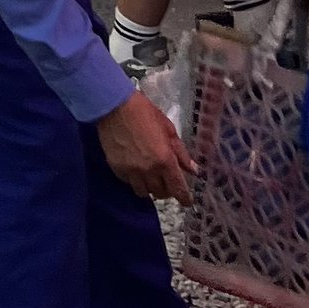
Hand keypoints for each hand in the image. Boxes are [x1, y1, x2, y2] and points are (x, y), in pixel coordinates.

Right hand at [96, 87, 191, 202]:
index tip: (186, 201)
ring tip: (150, 176)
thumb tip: (193, 170)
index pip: (178, 189)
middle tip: (167, 180)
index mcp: (165, 160)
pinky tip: (135, 169)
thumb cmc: (145, 113)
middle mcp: (149, 170)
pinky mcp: (117, 169)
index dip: (184, 198)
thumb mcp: (168, 129)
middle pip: (161, 193)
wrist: (115, 106)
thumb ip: (181, 152)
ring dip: (150, 187)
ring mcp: (131, 171)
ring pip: (144, 192)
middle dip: (167, 189)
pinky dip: (135, 180)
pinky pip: (129, 183)